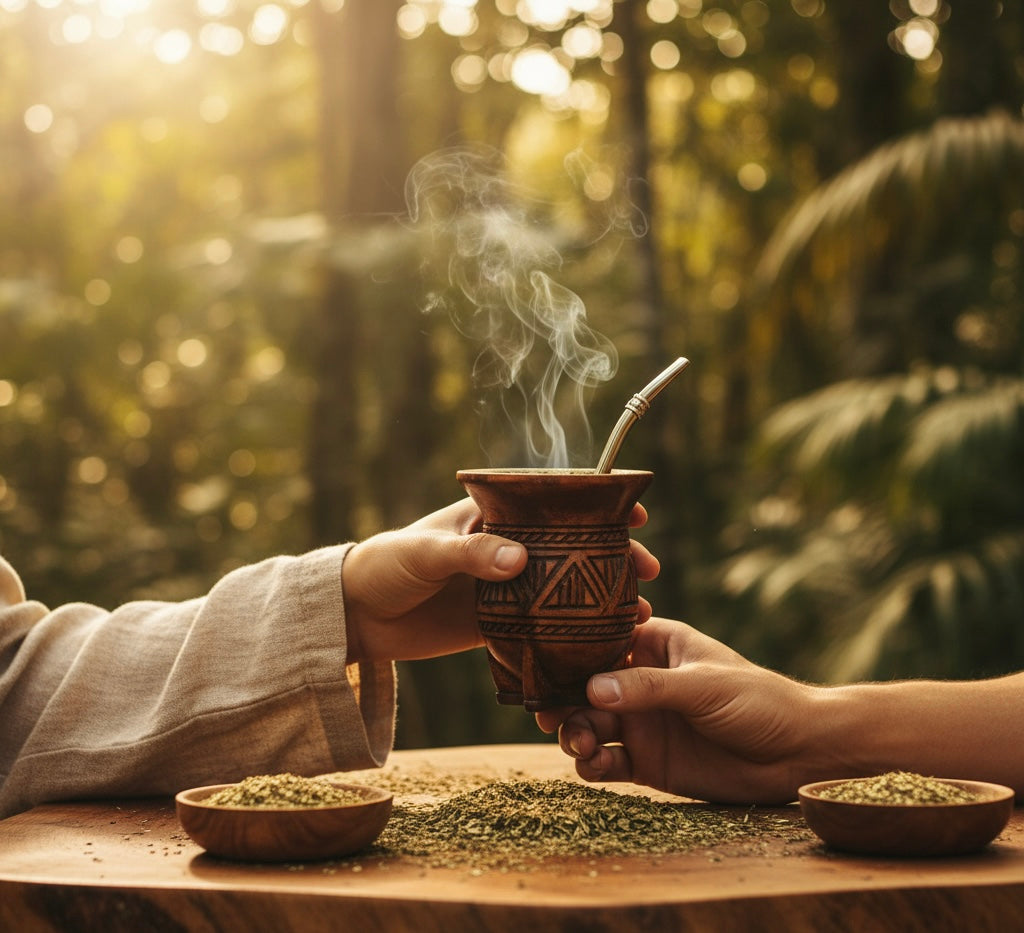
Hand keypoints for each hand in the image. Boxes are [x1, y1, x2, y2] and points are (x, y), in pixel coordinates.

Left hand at [342, 498, 658, 663]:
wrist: (356, 617)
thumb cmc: (385, 566)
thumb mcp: (425, 553)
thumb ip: (470, 555)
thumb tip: (519, 559)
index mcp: (492, 517)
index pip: (553, 502)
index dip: (597, 504)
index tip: (635, 511)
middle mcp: (505, 549)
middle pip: (572, 548)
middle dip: (613, 556)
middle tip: (646, 570)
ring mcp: (505, 588)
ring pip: (565, 589)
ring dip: (601, 599)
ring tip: (638, 614)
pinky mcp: (497, 624)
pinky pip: (542, 628)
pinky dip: (572, 634)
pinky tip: (602, 646)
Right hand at [536, 618, 824, 803]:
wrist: (797, 754)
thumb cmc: (758, 700)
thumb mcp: (703, 685)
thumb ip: (648, 687)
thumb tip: (592, 687)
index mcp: (654, 645)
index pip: (600, 642)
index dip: (569, 653)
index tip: (544, 666)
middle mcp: (640, 682)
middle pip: (585, 687)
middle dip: (563, 700)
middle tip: (549, 716)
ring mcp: (642, 722)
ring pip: (589, 724)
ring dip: (575, 732)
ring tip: (580, 744)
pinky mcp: (647, 762)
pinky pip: (606, 761)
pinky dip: (592, 764)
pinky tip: (594, 766)